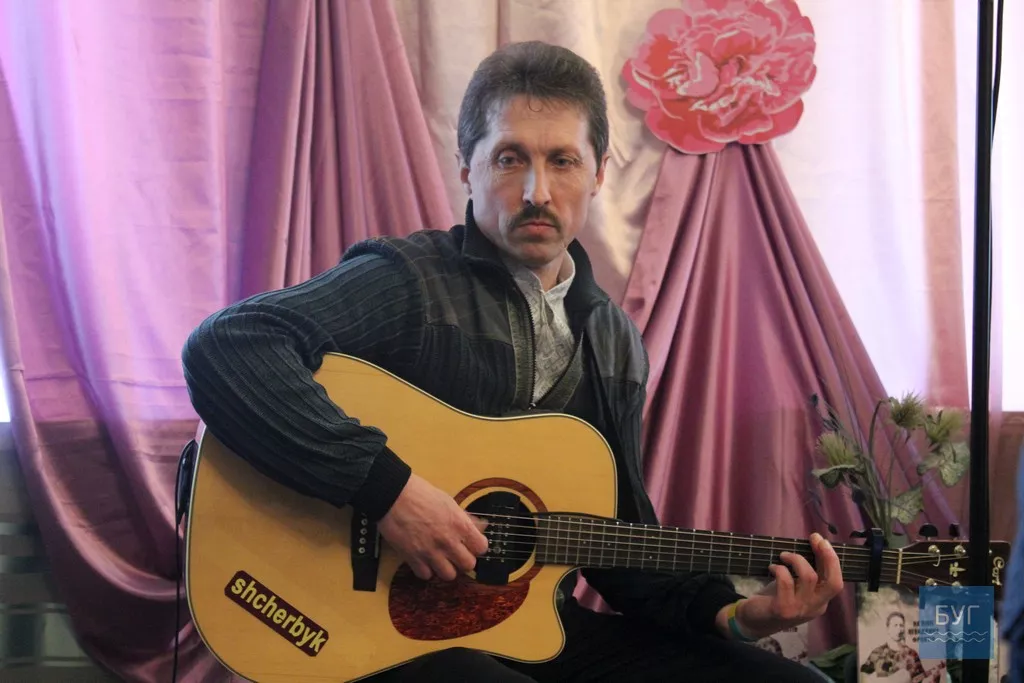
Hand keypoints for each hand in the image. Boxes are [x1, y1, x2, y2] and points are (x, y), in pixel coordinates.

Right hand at [377, 473, 488, 580]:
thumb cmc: (420, 494)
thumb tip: (479, 526)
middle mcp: (448, 541)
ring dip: (445, 567)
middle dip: (463, 559)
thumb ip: (464, 518)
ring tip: (439, 558)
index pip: (481, 548)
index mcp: (460, 524)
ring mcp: (431, 552)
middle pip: (468, 565)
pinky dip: (425, 569)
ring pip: (449, 575)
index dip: (476, 546)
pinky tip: (423, 559)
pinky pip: (426, 575)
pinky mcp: (413, 559)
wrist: (393, 495)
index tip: (470, 544)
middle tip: (455, 552)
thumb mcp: (448, 501)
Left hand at [718, 532, 843, 639]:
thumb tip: (812, 544)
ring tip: (784, 556)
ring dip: (796, 559)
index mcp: (820, 602)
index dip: (831, 558)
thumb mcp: (795, 586)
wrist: (753, 621)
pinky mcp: (782, 609)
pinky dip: (779, 568)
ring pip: (809, 577)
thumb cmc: (775, 598)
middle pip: (834, 583)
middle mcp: (814, 607)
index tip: (820, 540)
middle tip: (815, 539)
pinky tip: (772, 567)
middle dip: (828, 557)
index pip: (836, 581)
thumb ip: (805, 572)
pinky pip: (786, 581)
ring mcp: (799, 609)